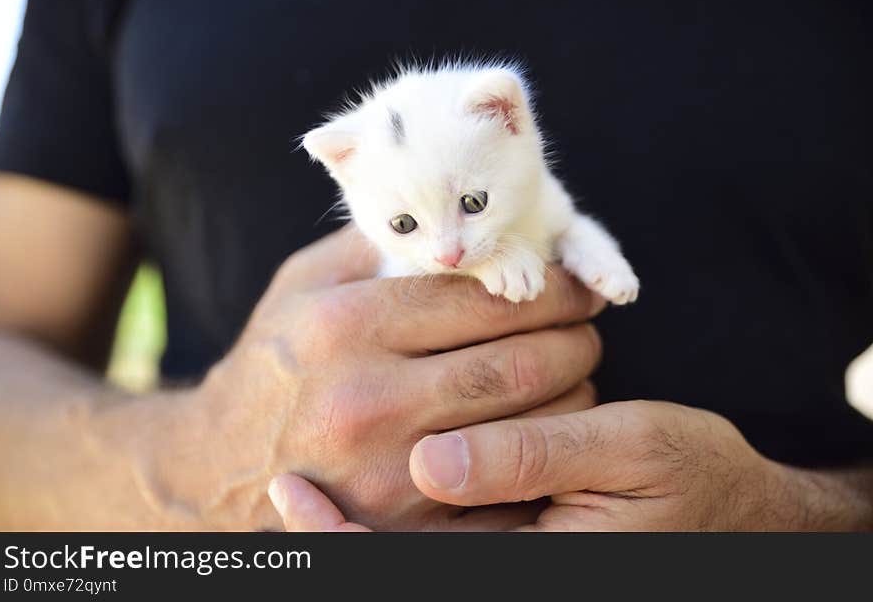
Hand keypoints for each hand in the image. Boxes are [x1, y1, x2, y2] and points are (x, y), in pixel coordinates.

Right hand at [172, 225, 604, 528]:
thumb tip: (463, 219)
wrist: (218, 464)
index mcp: (345, 326)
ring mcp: (387, 469)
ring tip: (572, 372)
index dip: (546, 286)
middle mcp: (366, 398)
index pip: (480, 297)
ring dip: (571, 394)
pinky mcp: (403, 523)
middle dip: (574, 340)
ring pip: (526, 426)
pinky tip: (547, 427)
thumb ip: (377, 244)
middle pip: (517, 364)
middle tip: (587, 328)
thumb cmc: (276, 361)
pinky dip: (544, 455)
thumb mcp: (304, 283)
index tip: (573, 283)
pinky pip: (507, 489)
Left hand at [271, 400, 872, 530]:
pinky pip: (447, 536)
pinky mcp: (525, 536)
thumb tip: (435, 461)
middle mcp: (516, 557)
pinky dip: (402, 511)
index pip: (418, 563)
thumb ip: (531, 458)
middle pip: (414, 551)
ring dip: (363, 525)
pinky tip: (374, 467)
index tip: (287, 500)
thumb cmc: (695, 479)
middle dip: (346, 535)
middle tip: (281, 494)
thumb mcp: (631, 455)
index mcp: (533, 557)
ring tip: (298, 489)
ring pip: (427, 546)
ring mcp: (516, 550)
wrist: (738, 514)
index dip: (344, 540)